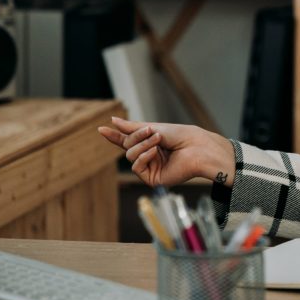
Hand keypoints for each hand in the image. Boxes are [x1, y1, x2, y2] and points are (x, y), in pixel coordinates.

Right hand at [98, 117, 235, 187]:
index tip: (101, 129)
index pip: (128, 140)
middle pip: (127, 147)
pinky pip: (136, 167)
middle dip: (137, 137)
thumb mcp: (153, 128)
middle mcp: (148, 156)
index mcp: (149, 143)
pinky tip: (155, 152)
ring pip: (130, 156)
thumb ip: (132, 128)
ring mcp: (150, 168)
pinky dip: (143, 157)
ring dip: (142, 146)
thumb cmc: (181, 136)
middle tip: (150, 131)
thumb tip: (112, 121)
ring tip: (157, 140)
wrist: (197, 147)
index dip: (115, 135)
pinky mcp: (152, 178)